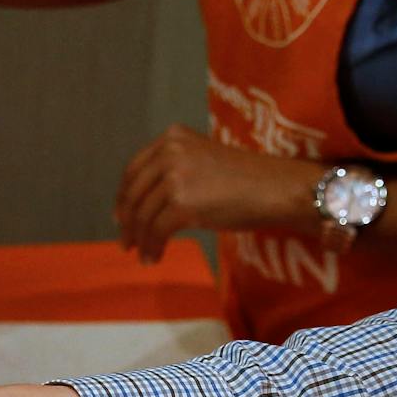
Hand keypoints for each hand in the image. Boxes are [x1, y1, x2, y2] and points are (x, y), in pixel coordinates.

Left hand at [114, 125, 322, 262]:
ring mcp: (175, 176)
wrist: (276, 188)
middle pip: (134, 194)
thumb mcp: (203, 160)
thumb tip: (143, 203)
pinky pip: (157, 231)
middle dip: (127, 222)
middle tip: (126, 243)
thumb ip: (173, 171)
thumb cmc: (247, 180)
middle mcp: (170, 152)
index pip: (134, 170)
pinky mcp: (183, 202)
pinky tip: (155, 258)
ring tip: (142, 255)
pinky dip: (152, 247)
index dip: (123, 197)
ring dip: (140, 239)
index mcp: (172, 138)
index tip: (120, 217)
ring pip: (143, 215)